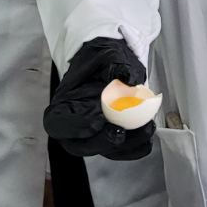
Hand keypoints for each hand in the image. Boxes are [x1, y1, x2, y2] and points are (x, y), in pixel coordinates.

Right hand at [44, 37, 154, 160]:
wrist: (111, 64)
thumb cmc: (102, 61)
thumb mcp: (106, 54)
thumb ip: (116, 64)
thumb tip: (130, 79)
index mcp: (63, 105)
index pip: (58, 124)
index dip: (75, 126)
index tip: (97, 119)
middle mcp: (75, 125)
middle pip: (81, 146)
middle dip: (103, 142)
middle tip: (120, 132)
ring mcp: (94, 135)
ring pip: (105, 151)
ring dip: (127, 145)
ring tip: (145, 129)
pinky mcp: (111, 139)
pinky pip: (123, 152)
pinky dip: (138, 147)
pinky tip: (148, 134)